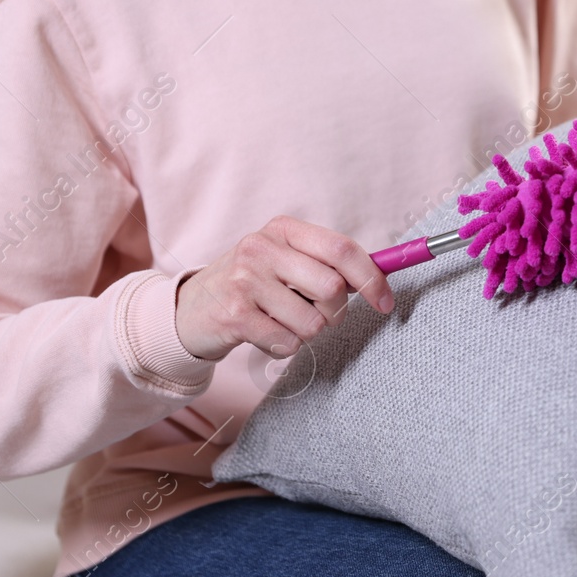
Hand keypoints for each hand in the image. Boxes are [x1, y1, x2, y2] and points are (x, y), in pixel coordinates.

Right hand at [174, 216, 394, 362]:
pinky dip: (283, 347)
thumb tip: (381, 277)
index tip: (386, 303)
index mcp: (283, 230)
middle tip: (317, 315)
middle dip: (335, 313)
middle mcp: (262, 247)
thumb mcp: (284, 261)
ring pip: (312, 322)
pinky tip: (263, 334)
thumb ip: (327, 264)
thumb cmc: (252, 286)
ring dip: (305, 333)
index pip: (342, 249)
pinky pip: (286, 342)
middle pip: (333, 288)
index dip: (372, 279)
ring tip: (281, 322)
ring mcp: (245, 279)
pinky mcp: (233, 313)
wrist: (190, 309)